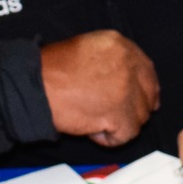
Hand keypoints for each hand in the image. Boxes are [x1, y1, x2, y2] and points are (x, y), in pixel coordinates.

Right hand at [39, 30, 159, 146]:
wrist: (35, 86)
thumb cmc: (50, 71)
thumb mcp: (86, 49)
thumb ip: (111, 61)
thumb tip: (127, 80)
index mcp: (120, 45)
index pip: (145, 69)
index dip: (143, 87)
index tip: (140, 98)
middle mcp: (128, 64)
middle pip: (148, 93)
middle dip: (136, 107)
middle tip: (119, 116)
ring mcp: (127, 89)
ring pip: (139, 116)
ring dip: (120, 123)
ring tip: (95, 118)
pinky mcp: (120, 114)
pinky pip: (126, 135)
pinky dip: (109, 138)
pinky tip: (92, 129)